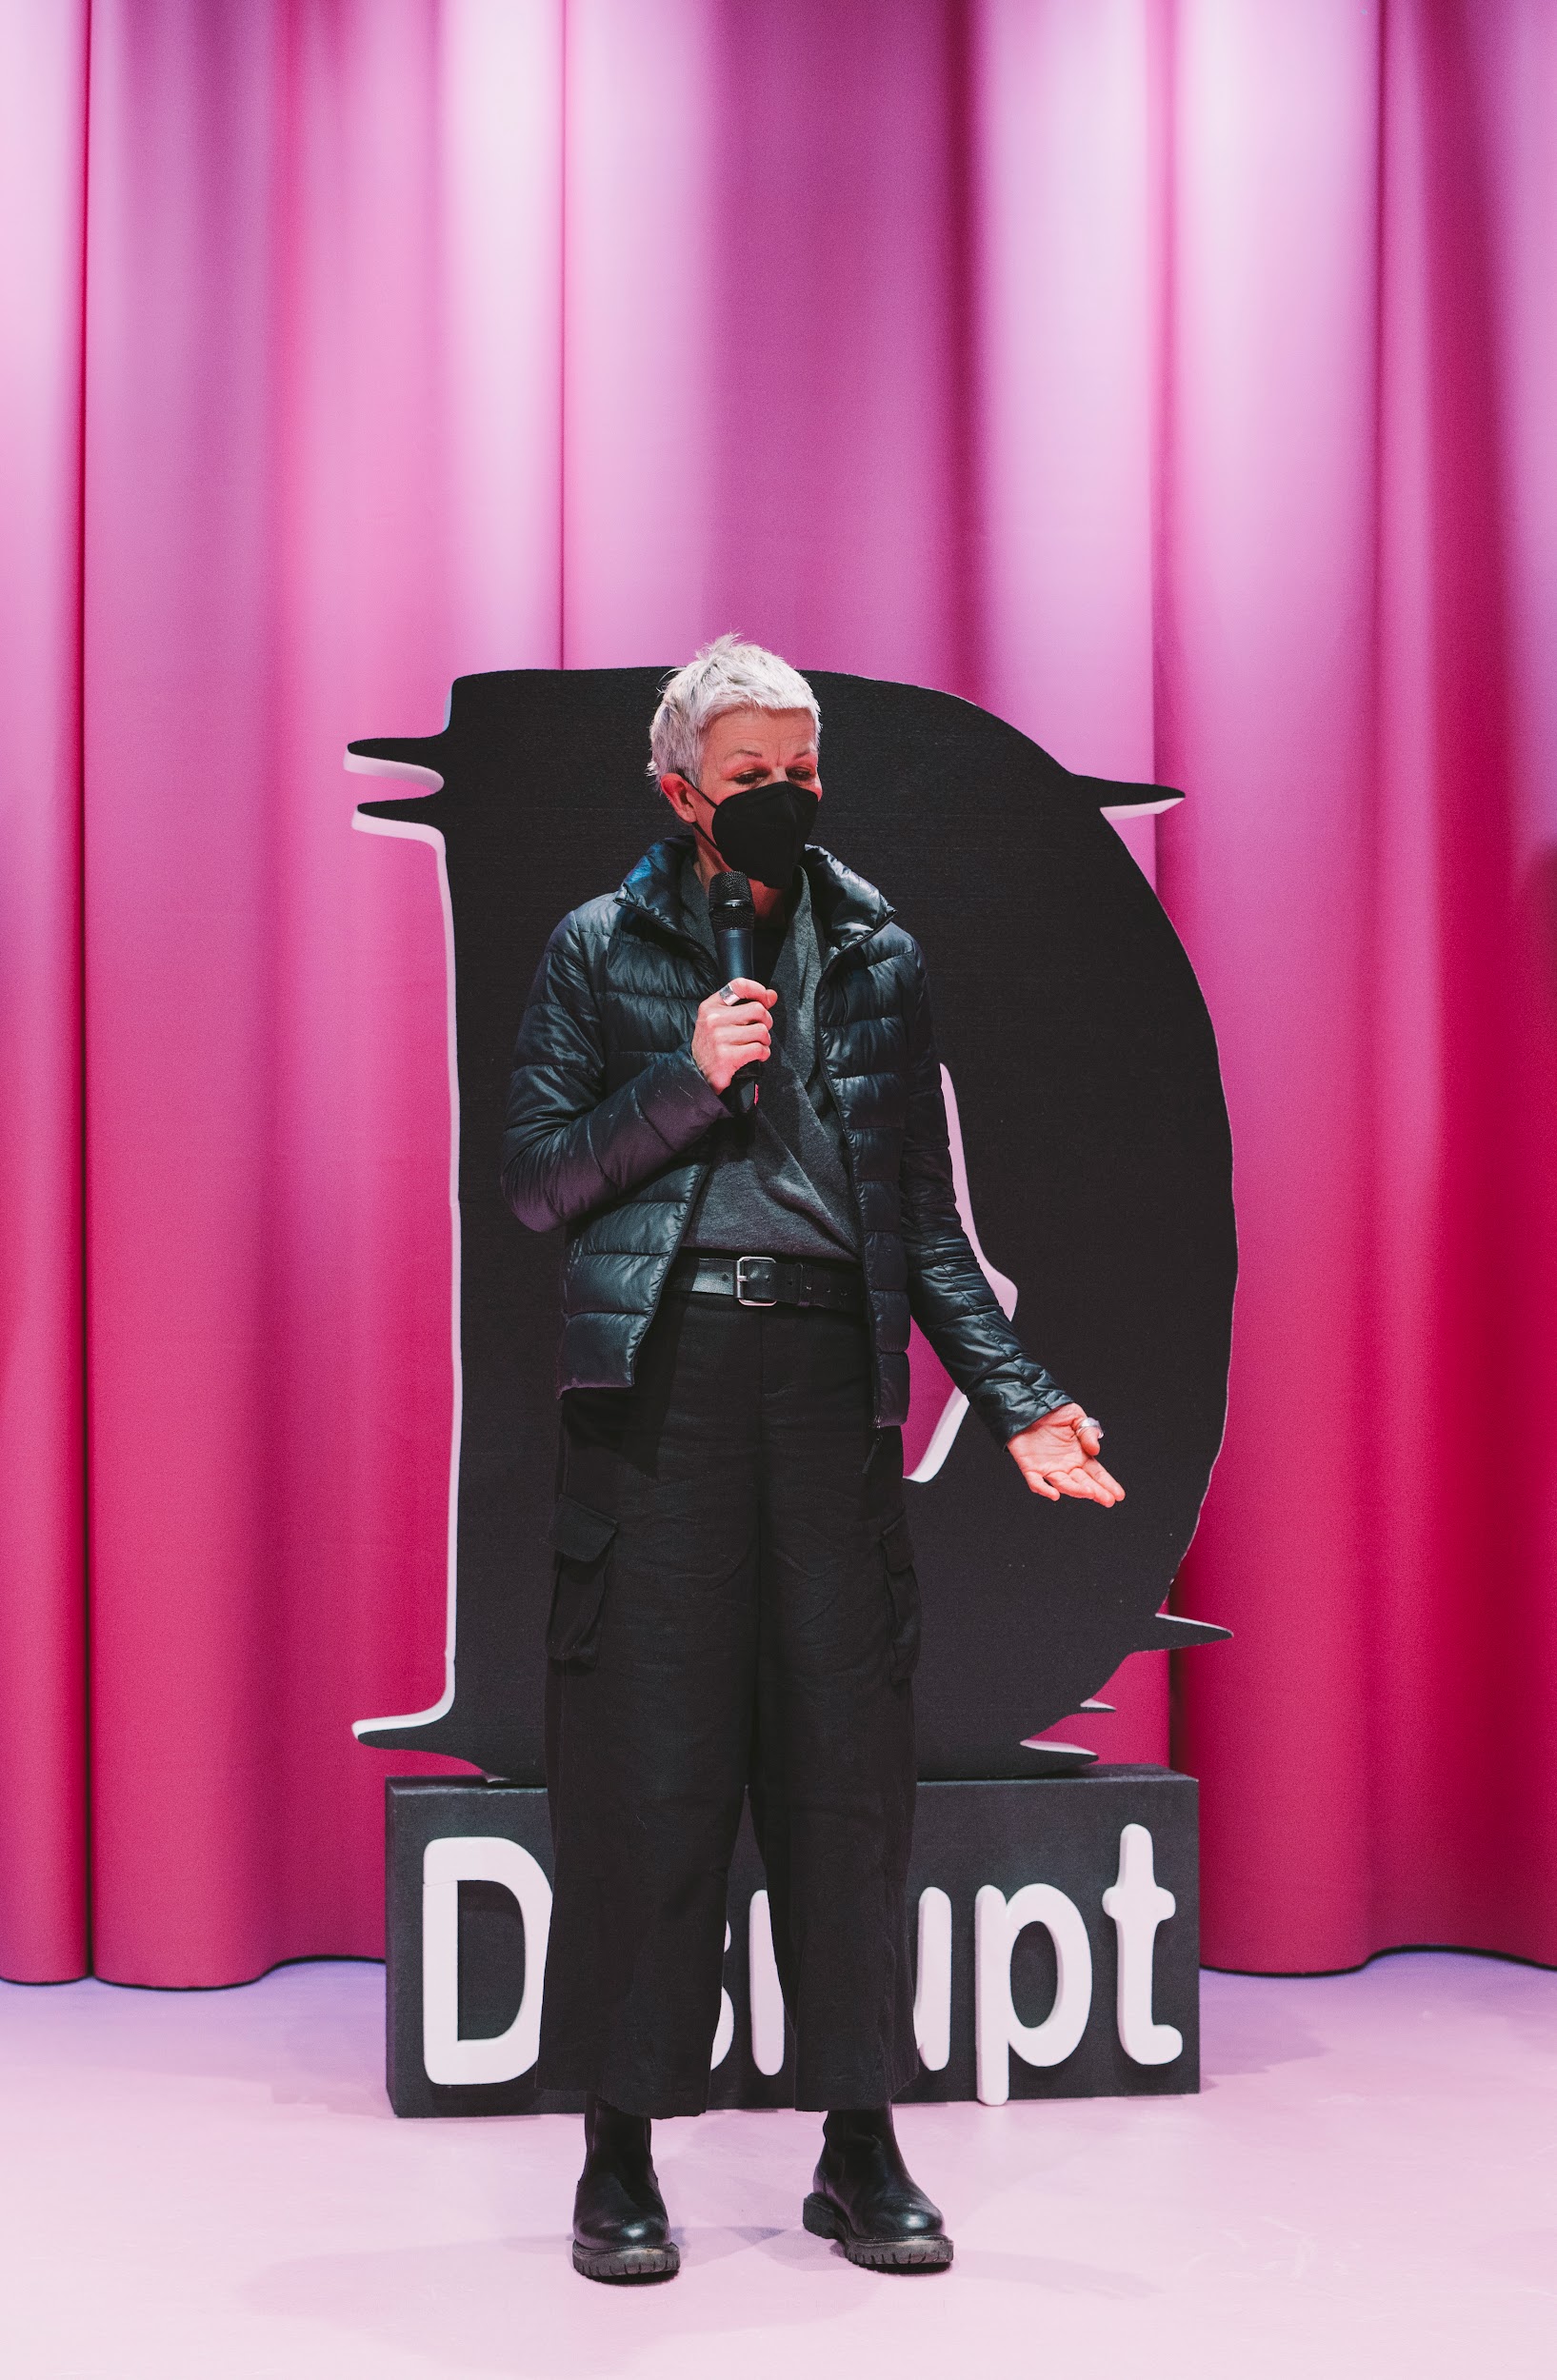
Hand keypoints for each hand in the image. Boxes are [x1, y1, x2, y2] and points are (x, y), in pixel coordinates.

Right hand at [691, 977, 776, 1092]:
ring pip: (761, 1030)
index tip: (766, 998)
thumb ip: (745, 1006)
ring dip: (765, 1040)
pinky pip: (759, 1049)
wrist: (696, 1074)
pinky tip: (757, 1056)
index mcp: (710, 1007)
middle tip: (760, 1031)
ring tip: (757, 1045)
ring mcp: (719, 1038)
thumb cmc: (712, 1046)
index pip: (739, 986)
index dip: (758, 990)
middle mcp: (713, 1020)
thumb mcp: (721, 1022)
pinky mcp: (727, 1056)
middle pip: (757, 1009)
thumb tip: (772, 995)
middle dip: (766, 1021)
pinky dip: (763, 1053)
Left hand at [1007, 1404, 1124, 1504]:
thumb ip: (1087, 1432)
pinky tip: (1054, 1495)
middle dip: (1096, 1492)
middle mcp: (1066, 1466)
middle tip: (1107, 1500)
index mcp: (1079, 1455)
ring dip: (1076, 1490)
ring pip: (1064, 1484)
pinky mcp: (1030, 1468)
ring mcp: (1049, 1468)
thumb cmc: (1053, 1412)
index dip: (1107, 1484)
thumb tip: (1096, 1450)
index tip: (1119, 1495)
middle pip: (1083, 1483)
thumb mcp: (1076, 1416)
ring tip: (1090, 1493)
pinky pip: (1036, 1483)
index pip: (1096, 1473)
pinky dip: (1044, 1490)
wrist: (1028, 1405)